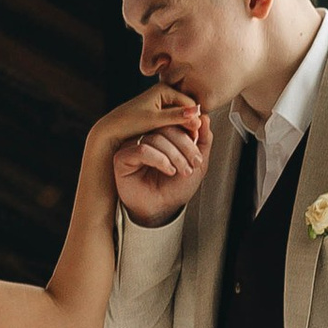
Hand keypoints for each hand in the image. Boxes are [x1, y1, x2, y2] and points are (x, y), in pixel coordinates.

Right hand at [109, 85, 210, 224]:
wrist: (162, 209)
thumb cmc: (175, 187)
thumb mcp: (197, 162)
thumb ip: (203, 140)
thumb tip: (205, 117)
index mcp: (162, 134)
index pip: (175, 122)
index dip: (190, 133)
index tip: (199, 154)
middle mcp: (146, 136)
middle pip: (166, 127)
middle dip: (185, 146)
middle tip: (194, 163)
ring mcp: (132, 145)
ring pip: (155, 139)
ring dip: (174, 155)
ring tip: (182, 171)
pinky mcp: (122, 158)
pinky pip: (141, 150)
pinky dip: (159, 159)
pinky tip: (168, 170)